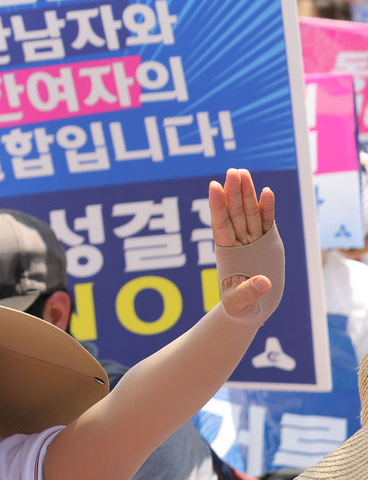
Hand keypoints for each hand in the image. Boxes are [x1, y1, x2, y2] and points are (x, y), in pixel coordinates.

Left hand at [209, 168, 273, 319]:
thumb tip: (264, 283)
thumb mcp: (240, 302)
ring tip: (243, 173)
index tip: (213, 186)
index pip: (220, 224)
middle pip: (234, 212)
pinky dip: (267, 207)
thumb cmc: (240, 306)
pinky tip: (267, 191)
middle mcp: (238, 241)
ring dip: (247, 193)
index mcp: (225, 251)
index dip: (217, 205)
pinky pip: (266, 222)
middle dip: (233, 192)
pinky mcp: (266, 241)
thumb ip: (249, 291)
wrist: (251, 307)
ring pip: (248, 212)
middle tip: (232, 171)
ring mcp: (252, 239)